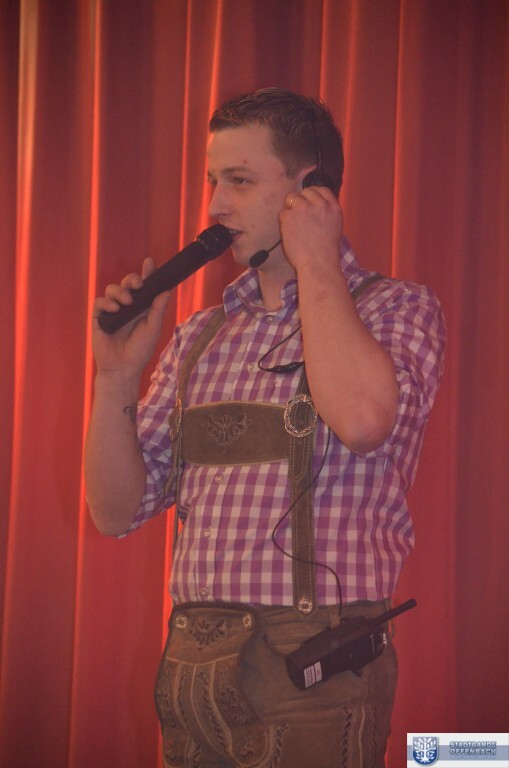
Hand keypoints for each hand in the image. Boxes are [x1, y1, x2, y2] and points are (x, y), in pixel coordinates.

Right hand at [91, 258, 170, 379]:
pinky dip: (107, 302)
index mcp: (143, 307)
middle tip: (138, 284)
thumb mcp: (153, 329)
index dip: (147, 273)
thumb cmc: (140, 350)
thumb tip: (166, 291)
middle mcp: (128, 306)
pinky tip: (115, 309)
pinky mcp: (100, 317)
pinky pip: (100, 302)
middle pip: (128, 283)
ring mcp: (113, 310)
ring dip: (120, 291)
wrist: (123, 367)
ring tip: (127, 303)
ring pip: (113, 289)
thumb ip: (158, 310)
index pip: (145, 286)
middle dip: (132, 279)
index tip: (150, 263)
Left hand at [279, 185, 342, 273]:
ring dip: (291, 209)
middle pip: (306, 191)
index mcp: (333, 208)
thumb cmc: (325, 252)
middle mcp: (320, 204)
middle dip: (301, 200)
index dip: (313, 194)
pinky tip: (291, 234)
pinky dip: (284, 222)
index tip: (309, 201)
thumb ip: (326, 213)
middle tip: (300, 216)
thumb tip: (313, 204)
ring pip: (292, 198)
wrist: (317, 264)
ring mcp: (304, 208)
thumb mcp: (335, 227)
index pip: (322, 190)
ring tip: (295, 227)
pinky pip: (283, 213)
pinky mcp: (290, 215)